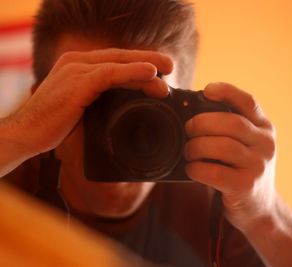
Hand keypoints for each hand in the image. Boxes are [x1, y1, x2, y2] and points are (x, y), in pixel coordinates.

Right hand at [2, 49, 172, 157]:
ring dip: (146, 67)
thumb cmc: (52, 124)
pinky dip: (132, 73)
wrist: (25, 134)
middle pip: (120, 56)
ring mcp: (76, 70)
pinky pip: (111, 74)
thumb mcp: (80, 106)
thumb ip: (99, 99)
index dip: (138, 62)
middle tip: (170, 66)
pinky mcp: (77, 83)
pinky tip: (150, 74)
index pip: (114, 59)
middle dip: (148, 60)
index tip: (159, 70)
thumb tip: (123, 106)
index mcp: (77, 66)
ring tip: (168, 71)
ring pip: (119, 62)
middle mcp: (77, 62)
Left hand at [184, 82, 276, 231]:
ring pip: (223, 146)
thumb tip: (191, 114)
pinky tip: (192, 169)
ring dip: (197, 147)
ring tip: (188, 152)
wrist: (259, 208)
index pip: (248, 102)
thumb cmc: (242, 170)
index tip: (206, 90)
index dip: (227, 91)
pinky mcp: (246, 186)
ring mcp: (258, 166)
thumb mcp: (246, 145)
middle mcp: (266, 144)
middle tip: (188, 129)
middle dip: (202, 123)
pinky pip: (216, 172)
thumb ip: (229, 129)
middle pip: (232, 123)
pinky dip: (197, 168)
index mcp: (264, 128)